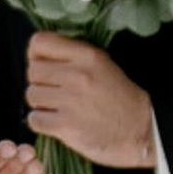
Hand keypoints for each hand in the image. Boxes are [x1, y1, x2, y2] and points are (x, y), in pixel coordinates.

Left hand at [25, 32, 156, 169]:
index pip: (39, 42)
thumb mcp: (102, 65)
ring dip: (41, 104)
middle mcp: (78, 75)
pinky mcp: (66, 126)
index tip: (44, 64)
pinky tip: (57, 122)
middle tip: (54, 91)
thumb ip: (72, 56)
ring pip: (31, 95)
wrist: (141, 130)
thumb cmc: (121, 99)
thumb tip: (38, 55)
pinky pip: (34, 119)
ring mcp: (71, 101)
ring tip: (59, 108)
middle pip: (32, 71)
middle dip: (39, 82)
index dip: (36, 55)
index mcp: (87, 55)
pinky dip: (42, 123)